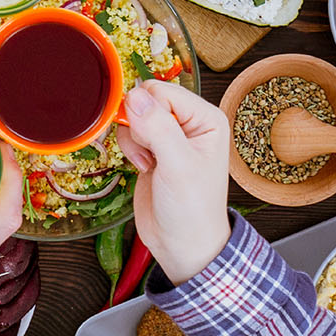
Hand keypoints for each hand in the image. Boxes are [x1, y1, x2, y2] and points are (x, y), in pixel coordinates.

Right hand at [116, 80, 232, 284]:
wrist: (182, 244)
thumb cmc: (192, 209)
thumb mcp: (178, 166)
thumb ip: (158, 128)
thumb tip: (134, 95)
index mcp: (206, 119)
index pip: (163, 91)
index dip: (147, 110)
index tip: (147, 137)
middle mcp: (189, 123)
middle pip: (146, 100)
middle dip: (138, 125)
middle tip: (150, 152)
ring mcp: (170, 136)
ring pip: (134, 116)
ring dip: (133, 139)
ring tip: (149, 163)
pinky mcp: (153, 149)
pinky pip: (130, 133)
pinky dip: (130, 149)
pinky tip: (144, 168)